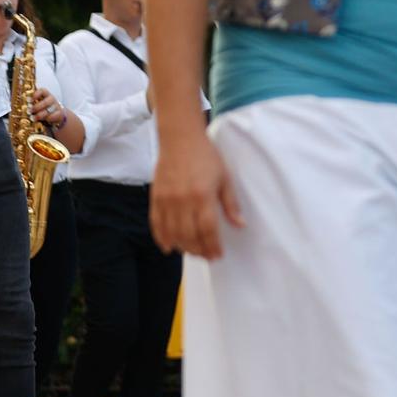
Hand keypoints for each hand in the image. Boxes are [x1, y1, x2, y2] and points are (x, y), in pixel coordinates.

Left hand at [28, 87, 65, 130]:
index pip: (42, 91)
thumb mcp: (37, 103)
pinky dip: (48, 118)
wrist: (56, 115)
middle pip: (46, 102)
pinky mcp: (60, 114)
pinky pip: (54, 116)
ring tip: (33, 118)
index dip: (36, 94)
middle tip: (29, 111)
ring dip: (40, 115)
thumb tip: (20, 105)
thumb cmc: (43, 108)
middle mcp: (51, 99)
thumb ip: (30, 103)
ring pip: (49, 110)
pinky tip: (44, 120)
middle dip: (36, 107)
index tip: (29, 100)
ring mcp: (56, 106)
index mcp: (45, 94)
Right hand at [150, 128, 243, 258]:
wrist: (180, 139)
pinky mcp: (155, 198)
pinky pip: (156, 224)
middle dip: (199, 250)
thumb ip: (231, 204)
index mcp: (203, 196)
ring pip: (172, 233)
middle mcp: (183, 201)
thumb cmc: (206, 157)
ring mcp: (167, 200)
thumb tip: (240, 225)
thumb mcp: (224, 178)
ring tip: (193, 252)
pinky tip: (169, 247)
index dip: (212, 245)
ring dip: (183, 247)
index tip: (218, 255)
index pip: (207, 229)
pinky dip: (162, 238)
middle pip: (189, 235)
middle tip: (207, 256)